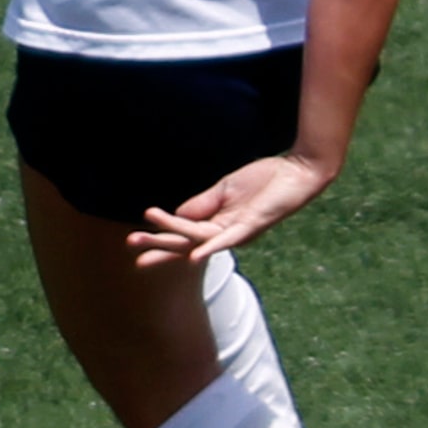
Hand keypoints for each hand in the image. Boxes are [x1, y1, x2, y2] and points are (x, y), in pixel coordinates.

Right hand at [129, 152, 336, 265]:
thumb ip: (201, 203)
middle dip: (158, 244)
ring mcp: (238, 230)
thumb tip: (176, 215)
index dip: (161, 234)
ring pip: (198, 237)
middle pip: (186, 242)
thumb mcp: (225, 189)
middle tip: (130, 246)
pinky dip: (211, 247)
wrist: (297, 171)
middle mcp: (226, 232)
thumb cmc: (265, 179)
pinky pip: (228, 239)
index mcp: (218, 223)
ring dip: (171, 237)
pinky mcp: (252, 224)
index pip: (183, 232)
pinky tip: (194, 256)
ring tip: (143, 235)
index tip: (133, 240)